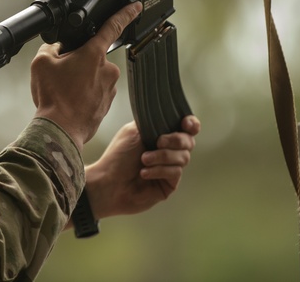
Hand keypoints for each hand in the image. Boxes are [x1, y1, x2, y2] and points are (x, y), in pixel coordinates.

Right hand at [30, 2, 141, 149]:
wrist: (60, 130)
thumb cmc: (53, 97)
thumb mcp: (41, 62)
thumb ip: (51, 48)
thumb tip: (57, 49)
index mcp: (93, 53)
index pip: (113, 26)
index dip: (125, 13)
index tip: (136, 7)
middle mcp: (107, 69)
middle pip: (92, 57)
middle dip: (79, 62)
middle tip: (62, 76)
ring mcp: (110, 88)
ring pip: (93, 76)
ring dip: (81, 80)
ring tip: (64, 93)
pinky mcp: (107, 104)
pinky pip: (95, 93)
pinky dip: (84, 95)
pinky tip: (70, 102)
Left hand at [81, 115, 200, 219]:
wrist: (108, 182)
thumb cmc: (118, 156)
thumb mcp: (134, 131)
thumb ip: (154, 121)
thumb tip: (171, 114)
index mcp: (161, 135)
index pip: (187, 128)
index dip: (191, 124)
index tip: (185, 123)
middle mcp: (169, 151)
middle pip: (188, 141)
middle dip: (174, 140)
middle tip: (157, 142)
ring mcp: (170, 169)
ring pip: (183, 157)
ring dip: (162, 156)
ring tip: (143, 160)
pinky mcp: (169, 185)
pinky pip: (175, 173)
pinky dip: (159, 170)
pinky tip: (144, 173)